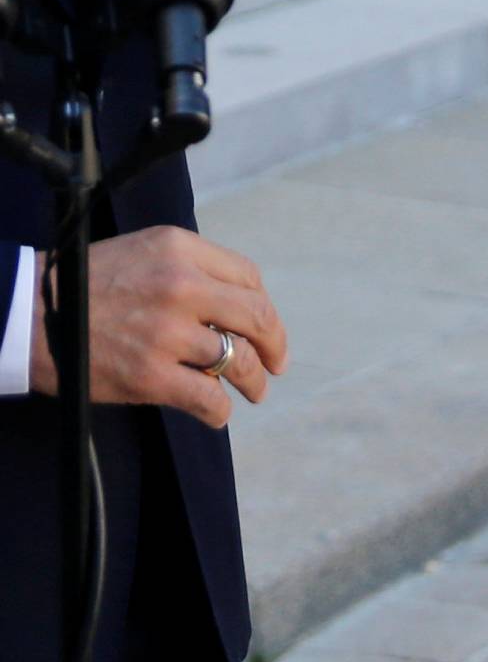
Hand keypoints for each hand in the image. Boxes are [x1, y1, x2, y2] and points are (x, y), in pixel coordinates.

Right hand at [29, 227, 287, 430]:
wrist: (34, 316)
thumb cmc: (91, 284)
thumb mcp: (147, 251)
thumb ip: (193, 267)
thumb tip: (237, 301)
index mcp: (182, 249)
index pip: (248, 277)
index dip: (264, 305)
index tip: (267, 326)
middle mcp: (181, 285)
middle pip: (255, 315)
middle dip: (274, 343)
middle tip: (278, 363)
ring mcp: (167, 332)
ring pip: (237, 359)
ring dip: (253, 381)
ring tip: (256, 391)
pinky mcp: (149, 375)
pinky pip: (205, 397)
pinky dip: (219, 409)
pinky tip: (218, 412)